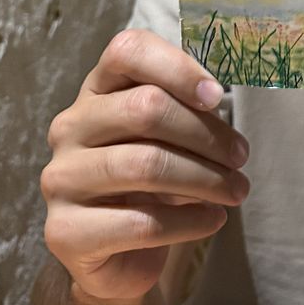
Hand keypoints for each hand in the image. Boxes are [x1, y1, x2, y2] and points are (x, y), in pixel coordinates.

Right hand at [41, 29, 248, 301]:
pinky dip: (189, 221)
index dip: (177, 67)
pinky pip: (141, 223)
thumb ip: (184, 109)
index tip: (217, 96)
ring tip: (237, 191)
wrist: (116, 253)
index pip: (127, 51)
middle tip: (242, 157)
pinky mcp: (64, 231)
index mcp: (96, 89)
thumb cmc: (150, 181)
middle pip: (145, 108)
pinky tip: (214, 219)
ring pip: (145, 165)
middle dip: (206, 134)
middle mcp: (70, 127)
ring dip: (205, 179)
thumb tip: (215, 98)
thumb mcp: (167, 136)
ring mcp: (61, 178)